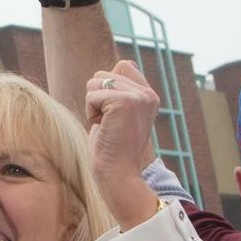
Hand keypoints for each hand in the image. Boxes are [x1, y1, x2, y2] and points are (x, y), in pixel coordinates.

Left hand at [79, 59, 165, 228]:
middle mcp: (147, 94)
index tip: (112, 114)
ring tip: (106, 126)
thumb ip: (117, 92)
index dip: (107, 87)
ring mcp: (138, 97)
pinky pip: (91, 96)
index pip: (123, 66)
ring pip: (95, 82)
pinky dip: (90, 113)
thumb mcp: (117, 115)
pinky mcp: (124, 102)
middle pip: (104, 74)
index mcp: (149, 96)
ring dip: (93, 106)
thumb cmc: (111, 149)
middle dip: (97, 98)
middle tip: (109, 124)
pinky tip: (103, 128)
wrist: (118, 174)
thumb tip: (109, 70)